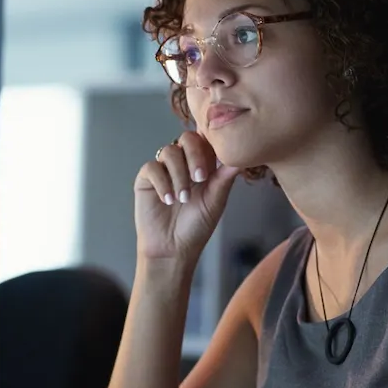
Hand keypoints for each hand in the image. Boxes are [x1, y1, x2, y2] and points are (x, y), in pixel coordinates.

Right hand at [134, 131, 238, 263]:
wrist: (173, 248)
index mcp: (202, 164)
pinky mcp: (146, 179)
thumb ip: (225, 176)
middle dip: (195, 156)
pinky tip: (168, 200)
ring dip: (179, 174)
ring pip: (169, 152)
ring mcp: (164, 169)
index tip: (215, 161)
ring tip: (183, 199)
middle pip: (187, 138)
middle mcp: (183, 162)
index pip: (206, 140)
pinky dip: (162, 183)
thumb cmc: (196, 226)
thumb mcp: (216, 200)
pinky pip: (152, 168)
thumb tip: (241, 157)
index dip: (210, 143)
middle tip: (200, 178)